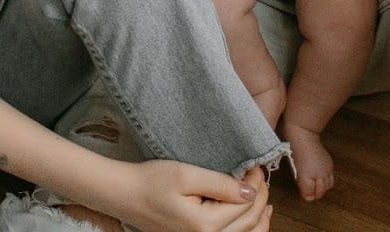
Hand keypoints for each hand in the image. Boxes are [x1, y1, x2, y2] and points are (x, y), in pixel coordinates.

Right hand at [115, 160, 271, 231]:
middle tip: (260, 174)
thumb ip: (221, 184)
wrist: (124, 195)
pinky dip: (247, 228)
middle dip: (261, 197)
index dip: (256, 182)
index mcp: (206, 225)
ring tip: (265, 199)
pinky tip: (251, 217)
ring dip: (259, 217)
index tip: (256, 163)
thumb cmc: (151, 181)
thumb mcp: (186, 176)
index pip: (246, 204)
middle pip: (250, 222)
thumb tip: (251, 191)